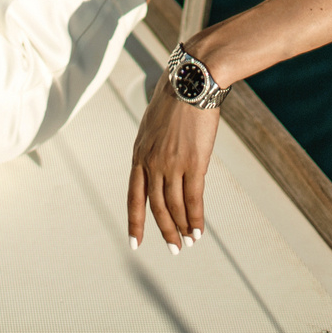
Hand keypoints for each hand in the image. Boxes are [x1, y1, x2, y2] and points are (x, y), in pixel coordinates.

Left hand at [127, 85, 220, 251]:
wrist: (190, 83)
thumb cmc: (174, 99)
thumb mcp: (152, 126)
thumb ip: (152, 149)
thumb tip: (159, 165)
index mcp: (139, 154)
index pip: (133, 196)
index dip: (134, 222)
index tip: (135, 243)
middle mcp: (152, 163)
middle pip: (156, 207)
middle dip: (164, 231)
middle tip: (173, 248)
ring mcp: (172, 165)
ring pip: (174, 207)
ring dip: (182, 228)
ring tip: (189, 242)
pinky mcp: (194, 163)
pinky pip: (193, 199)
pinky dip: (195, 218)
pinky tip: (198, 230)